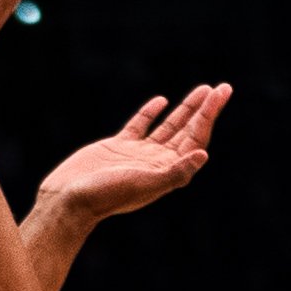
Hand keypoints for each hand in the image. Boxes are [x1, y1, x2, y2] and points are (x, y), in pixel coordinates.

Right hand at [38, 85, 230, 224]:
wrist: (69, 201)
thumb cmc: (106, 196)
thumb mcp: (145, 184)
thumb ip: (175, 172)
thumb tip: (203, 155)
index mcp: (166, 171)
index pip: (195, 138)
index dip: (209, 115)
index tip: (220, 92)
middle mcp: (155, 162)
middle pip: (187, 131)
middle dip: (204, 109)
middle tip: (222, 88)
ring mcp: (137, 154)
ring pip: (168, 126)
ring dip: (185, 109)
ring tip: (202, 90)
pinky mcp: (117, 147)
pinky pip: (140, 126)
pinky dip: (151, 113)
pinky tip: (161, 100)